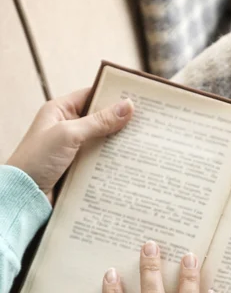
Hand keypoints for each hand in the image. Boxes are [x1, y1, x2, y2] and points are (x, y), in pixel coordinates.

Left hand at [6, 88, 133, 200]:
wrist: (24, 195)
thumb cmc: (37, 160)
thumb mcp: (69, 134)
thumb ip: (99, 121)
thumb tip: (127, 106)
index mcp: (59, 111)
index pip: (91, 96)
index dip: (112, 96)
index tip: (136, 99)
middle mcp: (66, 128)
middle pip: (99, 120)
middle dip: (120, 123)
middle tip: (145, 124)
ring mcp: (72, 150)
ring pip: (101, 143)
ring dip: (117, 145)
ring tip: (142, 144)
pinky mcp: (77, 169)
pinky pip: (99, 162)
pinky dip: (111, 163)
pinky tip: (128, 164)